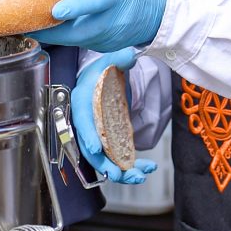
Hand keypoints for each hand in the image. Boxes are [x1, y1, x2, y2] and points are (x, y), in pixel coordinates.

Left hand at [30, 0, 167, 51]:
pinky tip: (51, 28)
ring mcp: (110, 37)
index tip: (55, 10)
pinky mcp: (106, 46)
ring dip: (53, 35)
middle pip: (77, 31)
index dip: (75, 7)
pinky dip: (65, 37)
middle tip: (24, 24)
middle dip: (49, 31)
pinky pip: (81, 42)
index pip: (95, 1)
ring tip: (30, 25)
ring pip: (75, 40)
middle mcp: (114, 20)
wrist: (165, 9)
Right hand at [71, 48, 156, 184]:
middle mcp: (87, 123)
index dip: (88, 136)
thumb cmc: (103, 70)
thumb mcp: (110, 60)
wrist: (105, 78)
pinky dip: (132, 165)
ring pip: (105, 159)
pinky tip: (148, 167)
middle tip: (124, 175)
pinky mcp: (111, 141)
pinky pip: (118, 157)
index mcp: (82, 103)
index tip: (96, 149)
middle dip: (106, 165)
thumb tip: (129, 55)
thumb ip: (120, 58)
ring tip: (141, 175)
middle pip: (92, 150)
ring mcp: (99, 135)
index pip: (82, 122)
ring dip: (121, 171)